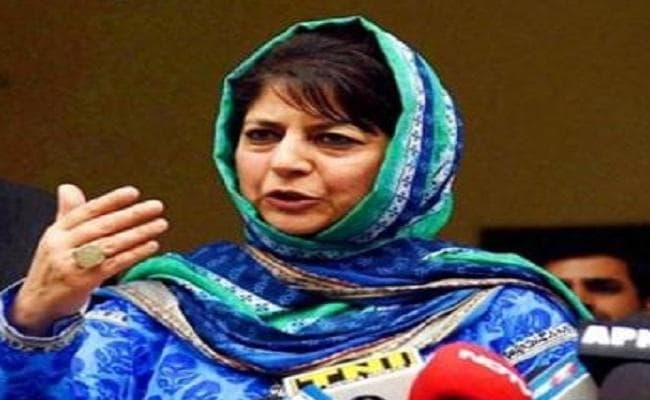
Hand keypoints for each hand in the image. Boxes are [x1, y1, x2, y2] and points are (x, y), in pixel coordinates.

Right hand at [10, 184, 167, 334]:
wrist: (36, 305)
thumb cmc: (53, 269)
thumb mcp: (56, 240)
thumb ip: (67, 214)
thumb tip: (69, 188)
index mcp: (57, 231)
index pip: (87, 211)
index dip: (111, 200)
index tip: (133, 193)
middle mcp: (62, 245)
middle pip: (102, 226)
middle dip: (132, 215)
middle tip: (156, 207)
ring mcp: (71, 264)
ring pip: (110, 244)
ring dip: (138, 233)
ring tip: (160, 224)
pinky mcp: (81, 283)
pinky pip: (113, 264)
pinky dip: (134, 254)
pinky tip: (151, 246)